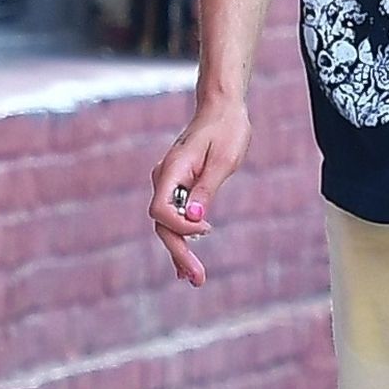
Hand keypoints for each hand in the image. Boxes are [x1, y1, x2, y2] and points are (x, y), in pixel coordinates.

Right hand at [148, 95, 251, 287]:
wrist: (223, 108)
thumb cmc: (227, 129)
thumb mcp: (223, 159)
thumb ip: (206, 189)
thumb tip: (195, 220)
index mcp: (172, 170)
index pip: (160, 210)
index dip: (180, 227)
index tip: (207, 228)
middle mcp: (164, 177)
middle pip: (163, 223)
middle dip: (178, 252)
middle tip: (196, 279)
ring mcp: (169, 181)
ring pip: (167, 223)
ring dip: (179, 250)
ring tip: (192, 277)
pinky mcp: (178, 184)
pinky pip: (174, 215)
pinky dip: (181, 237)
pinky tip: (186, 259)